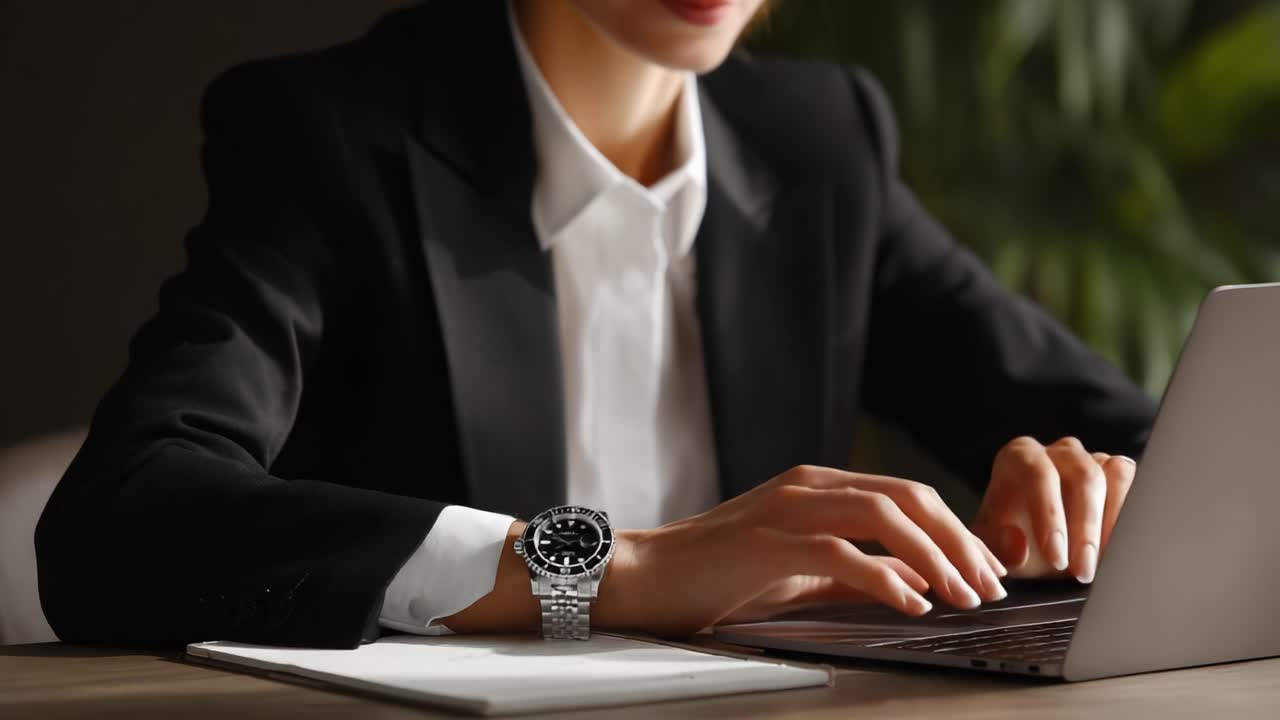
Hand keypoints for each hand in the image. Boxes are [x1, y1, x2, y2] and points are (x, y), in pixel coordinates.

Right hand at [596, 465, 1007, 636]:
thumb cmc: (717, 575)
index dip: (955, 530)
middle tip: (990, 586)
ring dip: (934, 556)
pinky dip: (885, 577)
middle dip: (959, 541)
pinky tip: (911, 603)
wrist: (644, 576)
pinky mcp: (767, 540)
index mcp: (818, 486)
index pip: (906, 495)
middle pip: (907, 497)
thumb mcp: (799, 570)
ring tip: (963, 596)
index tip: (987, 570)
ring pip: (884, 514)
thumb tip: (916, 583)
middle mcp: (809, 486)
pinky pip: (841, 551)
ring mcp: (787, 508)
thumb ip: (855, 570)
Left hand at [971, 436, 1136, 583]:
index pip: (1039, 475)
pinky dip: (1132, 517)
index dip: (1050, 517)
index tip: (1056, 559)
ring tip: (1105, 563)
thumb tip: (1019, 542)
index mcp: (1020, 457)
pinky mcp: (1118, 474)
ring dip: (1115, 523)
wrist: (1035, 546)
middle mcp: (1058, 452)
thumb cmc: (1013, 541)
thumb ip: (1001, 548)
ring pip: (1116, 475)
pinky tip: (1121, 549)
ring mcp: (1092, 459)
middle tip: (1083, 571)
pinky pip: (1135, 485)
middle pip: (1083, 476)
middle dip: (1086, 528)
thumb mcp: (997, 550)